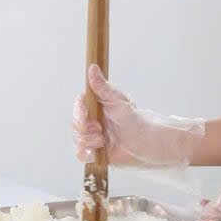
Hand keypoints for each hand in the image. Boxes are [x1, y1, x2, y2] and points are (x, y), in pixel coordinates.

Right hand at [71, 65, 204, 168]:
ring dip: (89, 141)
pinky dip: (87, 153)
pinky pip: (81, 154)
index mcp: (97, 107)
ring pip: (77, 139)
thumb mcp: (117, 101)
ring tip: (103, 140)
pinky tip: (97, 151)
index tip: (87, 115)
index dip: (79, 112)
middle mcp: (93, 121)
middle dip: (85, 129)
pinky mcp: (95, 152)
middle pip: (75, 124)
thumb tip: (93, 67)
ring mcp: (93, 136)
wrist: (145, 142)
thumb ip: (102, 87)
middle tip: (99, 129)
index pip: (79, 106)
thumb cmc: (134, 120)